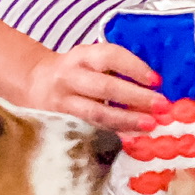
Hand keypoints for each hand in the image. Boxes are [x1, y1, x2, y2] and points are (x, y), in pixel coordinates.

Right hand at [22, 40, 169, 132]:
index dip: (134, 67)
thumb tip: (155, 86)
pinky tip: (132, 139)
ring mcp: (64, 101)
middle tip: (162, 105)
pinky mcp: (62, 121)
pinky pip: (91, 129)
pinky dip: (113, 134)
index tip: (157, 80)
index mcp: (82, 56)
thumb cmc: (75, 71)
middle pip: (105, 87)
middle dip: (136, 96)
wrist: (33, 83)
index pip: (110, 56)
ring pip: (96, 112)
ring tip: (150, 125)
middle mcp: (71, 76)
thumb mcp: (90, 60)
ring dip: (126, 119)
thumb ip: (116, 69)